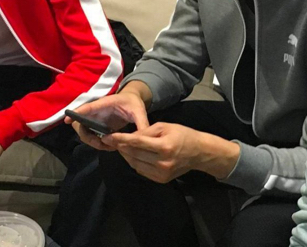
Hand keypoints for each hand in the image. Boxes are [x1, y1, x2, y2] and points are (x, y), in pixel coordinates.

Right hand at [64, 91, 148, 150]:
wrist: (133, 101)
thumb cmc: (133, 103)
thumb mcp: (139, 111)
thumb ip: (141, 123)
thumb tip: (143, 138)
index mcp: (104, 104)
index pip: (88, 107)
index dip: (77, 113)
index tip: (67, 120)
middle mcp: (96, 112)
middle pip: (81, 123)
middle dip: (86, 136)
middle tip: (100, 143)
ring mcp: (96, 119)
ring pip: (85, 132)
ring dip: (93, 142)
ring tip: (109, 147)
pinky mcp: (99, 126)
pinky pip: (92, 136)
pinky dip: (98, 143)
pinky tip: (112, 146)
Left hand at [102, 122, 239, 182]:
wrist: (199, 153)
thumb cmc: (182, 135)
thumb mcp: (165, 126)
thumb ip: (146, 131)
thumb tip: (130, 135)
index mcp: (164, 147)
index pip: (137, 142)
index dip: (121, 139)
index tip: (108, 136)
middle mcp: (162, 163)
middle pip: (134, 154)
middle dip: (120, 147)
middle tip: (110, 140)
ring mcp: (161, 174)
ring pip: (135, 164)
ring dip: (125, 155)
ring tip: (119, 146)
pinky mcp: (161, 180)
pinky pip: (141, 170)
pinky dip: (134, 162)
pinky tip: (131, 154)